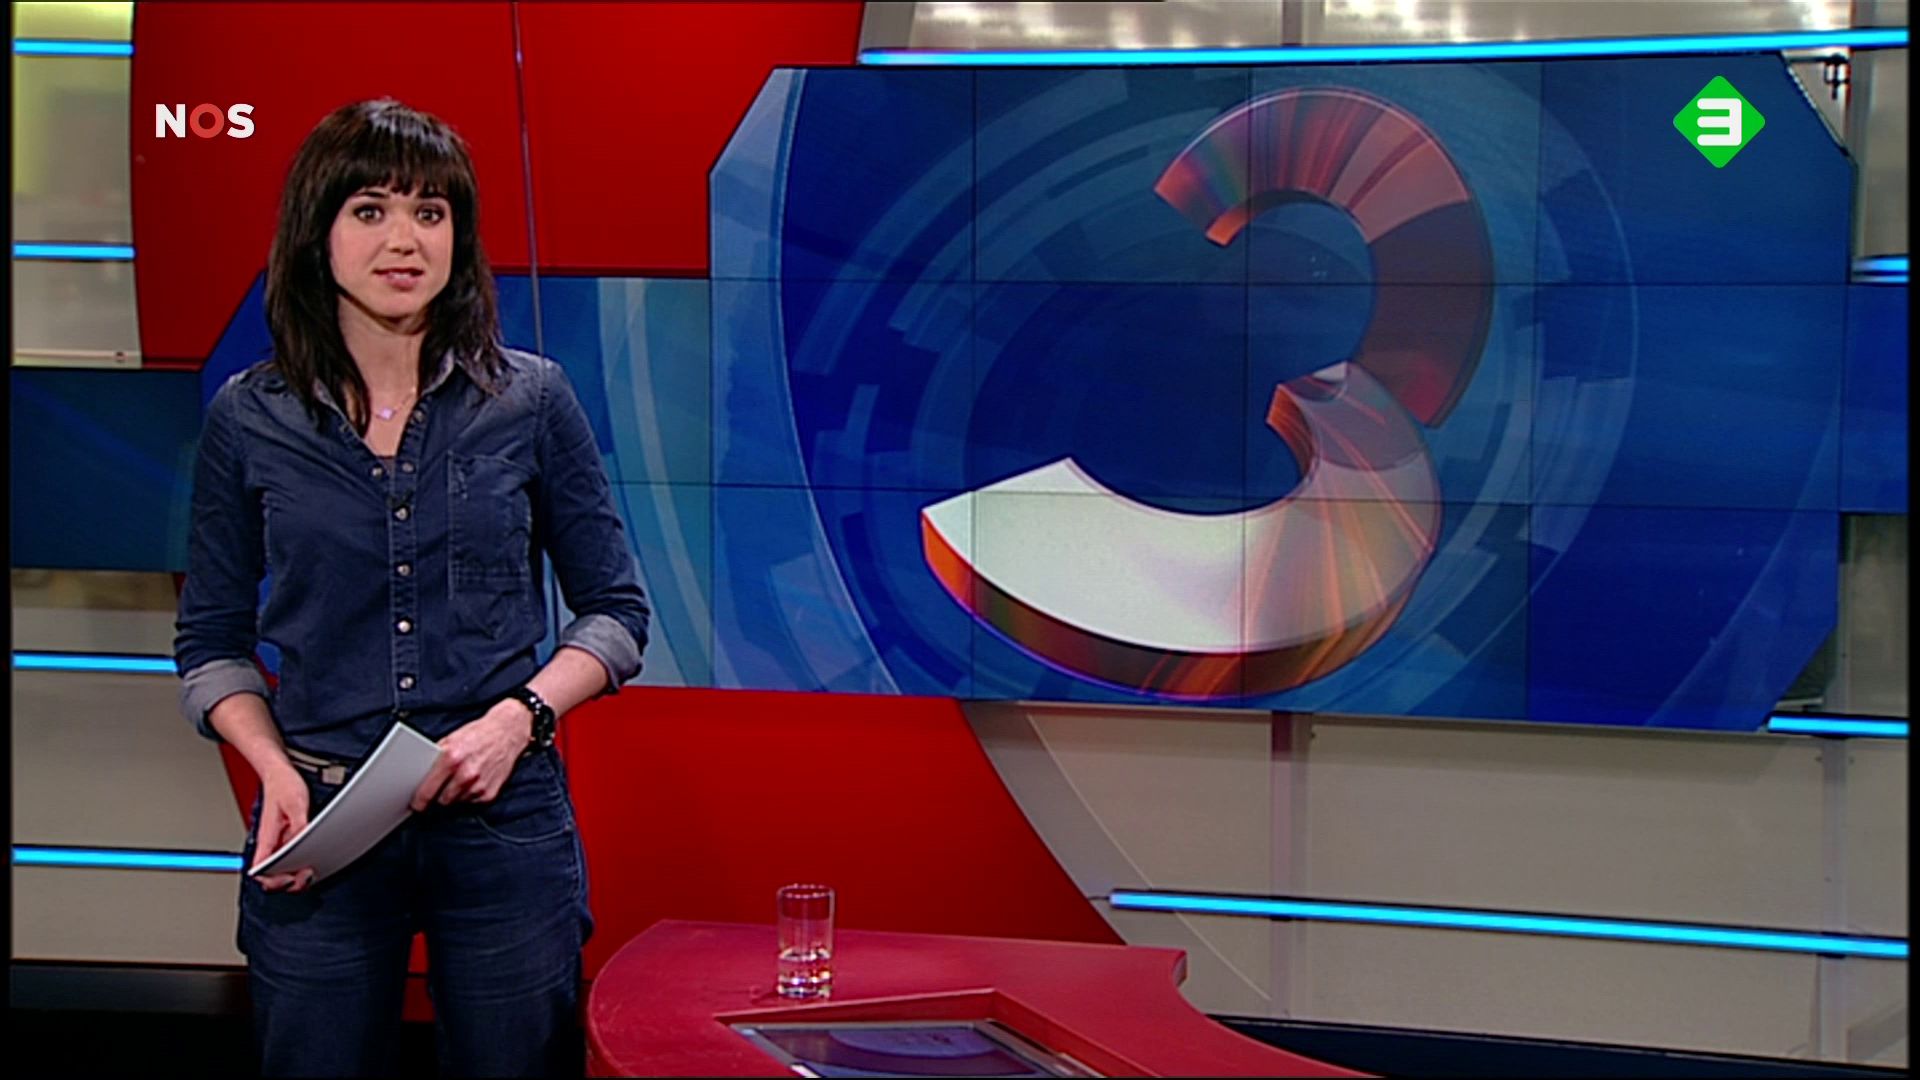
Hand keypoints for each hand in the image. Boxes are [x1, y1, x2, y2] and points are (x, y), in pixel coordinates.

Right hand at [252, 765, 313, 891]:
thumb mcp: (295, 803)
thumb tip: (305, 841)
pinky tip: (315, 860)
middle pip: (273, 875)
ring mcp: (280, 841)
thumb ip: (299, 824)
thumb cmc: (282, 785)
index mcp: (267, 838)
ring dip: (297, 874)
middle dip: (289, 882)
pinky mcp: (288, 837)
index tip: (289, 878)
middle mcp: (271, 843)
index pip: (261, 870)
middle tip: (307, 876)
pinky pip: (293, 857)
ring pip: (284, 868)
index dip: (273, 880)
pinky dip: (303, 863)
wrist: (280, 772)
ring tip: (313, 870)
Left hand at [410, 700, 531, 810]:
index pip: (426, 792)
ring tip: (460, 779)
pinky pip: (471, 802)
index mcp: (450, 758)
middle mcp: (465, 774)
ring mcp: (478, 786)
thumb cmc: (479, 734)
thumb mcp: (450, 740)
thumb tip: (420, 779)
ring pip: (456, 803)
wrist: (508, 732)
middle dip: (438, 796)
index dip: (418, 802)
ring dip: (454, 795)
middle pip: (440, 801)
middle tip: (440, 787)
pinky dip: (469, 795)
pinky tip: (473, 780)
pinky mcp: (489, 794)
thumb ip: (435, 761)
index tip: (415, 805)